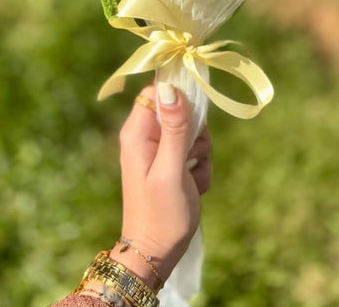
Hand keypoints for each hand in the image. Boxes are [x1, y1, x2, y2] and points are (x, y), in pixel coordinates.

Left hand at [109, 82, 210, 286]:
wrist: (156, 254)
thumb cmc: (161, 214)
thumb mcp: (171, 169)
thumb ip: (174, 128)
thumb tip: (170, 86)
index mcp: (138, 132)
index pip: (157, 92)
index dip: (178, 98)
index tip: (192, 119)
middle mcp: (146, 137)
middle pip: (180, 110)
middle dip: (195, 132)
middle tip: (192, 157)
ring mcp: (159, 151)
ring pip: (192, 131)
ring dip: (201, 153)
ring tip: (192, 177)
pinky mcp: (172, 164)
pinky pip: (195, 151)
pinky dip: (200, 167)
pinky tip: (194, 187)